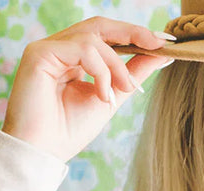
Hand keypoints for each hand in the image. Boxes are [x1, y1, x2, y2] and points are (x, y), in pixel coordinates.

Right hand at [1, 16, 171, 162]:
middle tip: (158, 44)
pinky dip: (100, 70)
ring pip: (94, 37)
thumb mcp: (110, 98)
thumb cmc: (68, 131)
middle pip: (100, 26)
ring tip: (124, 90)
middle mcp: (59, 48)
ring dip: (116, 64)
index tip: (163, 42)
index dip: (134, 35)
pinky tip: (102, 94)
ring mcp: (48, 48)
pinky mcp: (39, 53)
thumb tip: (160, 55)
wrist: (43, 152)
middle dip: (133, 32)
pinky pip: (82, 48)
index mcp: (73, 58)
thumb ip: (131, 75)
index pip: (106, 36)